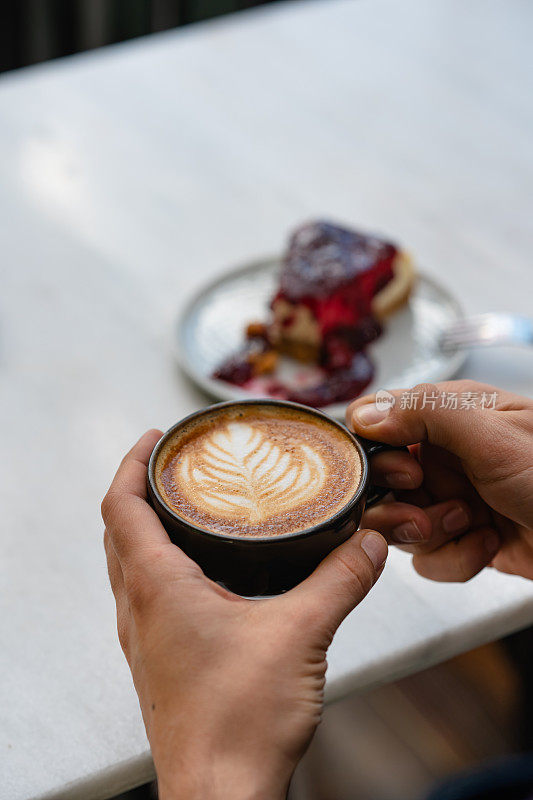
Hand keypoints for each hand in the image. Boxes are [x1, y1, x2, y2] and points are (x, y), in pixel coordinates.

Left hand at [102, 430, 387, 799]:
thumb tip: (368, 545)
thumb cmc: (240, 723)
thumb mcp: (300, 634)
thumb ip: (339, 580)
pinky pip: (145, 596)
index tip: (155, 437)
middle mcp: (139, 609)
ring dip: (145, 527)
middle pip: (118, 530)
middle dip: (141, 488)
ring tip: (187, 508)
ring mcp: (144, 639)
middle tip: (175, 465)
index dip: (134, 463)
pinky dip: (160, 565)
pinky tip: (202, 574)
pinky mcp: (159, 661)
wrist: (221, 795)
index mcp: (157, 588)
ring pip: (127, 564)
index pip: (121, 506)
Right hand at [349, 381, 532, 581]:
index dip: (382, 455)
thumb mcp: (495, 436)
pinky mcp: (463, 537)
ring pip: (402, 523)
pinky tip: (490, 545)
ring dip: (437, 535)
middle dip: (406, 507)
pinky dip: (457, 559)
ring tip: (476, 525)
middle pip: (384, 483)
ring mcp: (454, 497)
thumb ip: (428, 413)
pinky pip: (428, 557)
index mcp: (452, 414)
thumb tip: (365, 412)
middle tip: (433, 515)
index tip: (408, 473)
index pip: (382, 424)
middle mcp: (447, 455)